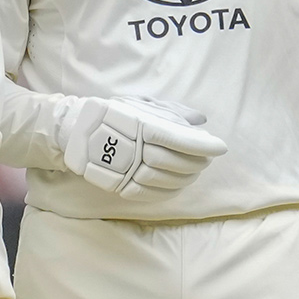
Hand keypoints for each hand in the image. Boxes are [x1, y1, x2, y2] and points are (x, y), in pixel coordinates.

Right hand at [61, 96, 227, 200]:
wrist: (78, 132)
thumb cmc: (114, 113)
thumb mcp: (141, 104)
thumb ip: (171, 112)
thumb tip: (199, 120)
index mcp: (142, 126)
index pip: (180, 139)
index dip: (203, 145)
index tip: (220, 146)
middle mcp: (136, 149)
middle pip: (177, 162)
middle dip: (199, 161)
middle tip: (208, 158)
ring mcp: (127, 170)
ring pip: (167, 180)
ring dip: (188, 177)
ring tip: (196, 171)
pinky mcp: (120, 185)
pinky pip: (151, 194)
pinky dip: (170, 191)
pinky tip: (179, 185)